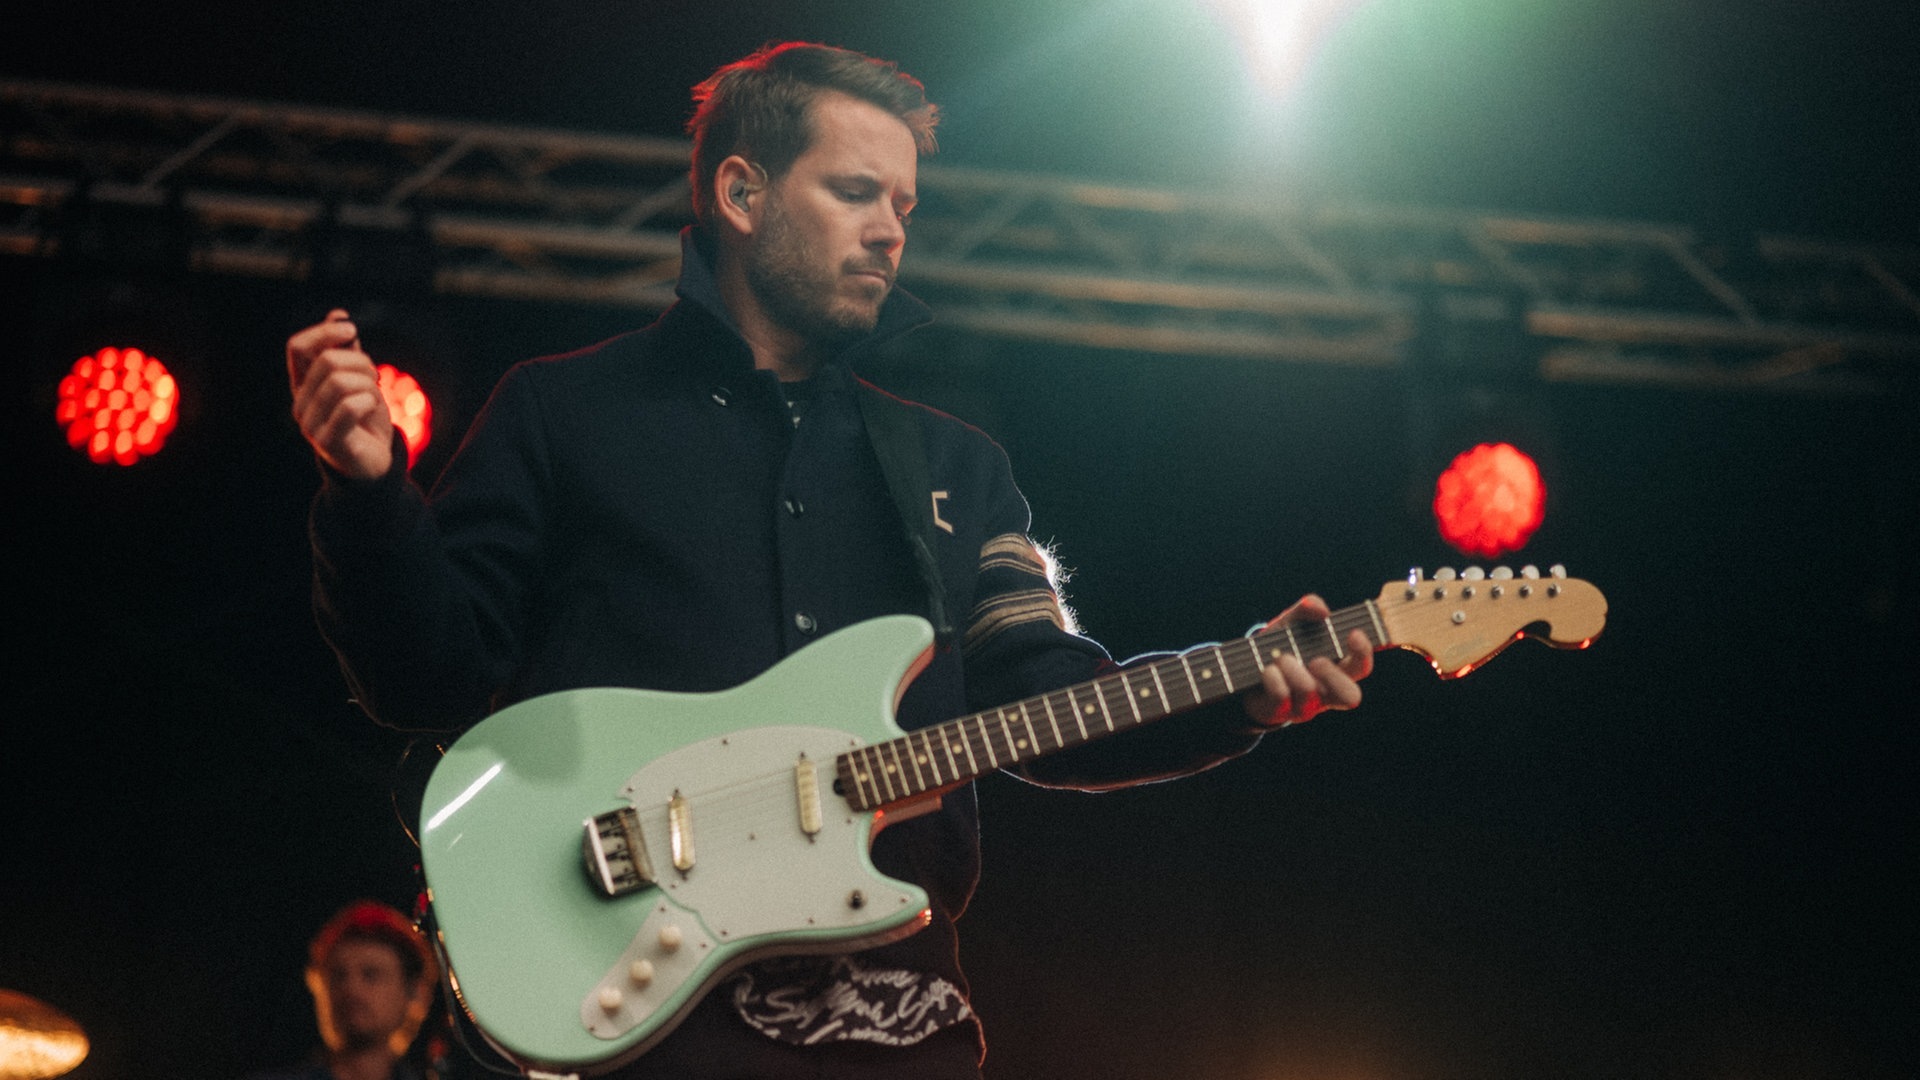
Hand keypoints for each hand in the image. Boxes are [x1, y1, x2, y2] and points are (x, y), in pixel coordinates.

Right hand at [287, 309, 393, 479]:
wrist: (373, 461)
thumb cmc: (364, 418)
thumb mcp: (358, 378)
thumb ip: (347, 350)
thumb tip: (338, 314)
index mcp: (302, 384)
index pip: (297, 347)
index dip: (324, 332)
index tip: (351, 330)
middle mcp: (300, 403)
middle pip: (327, 361)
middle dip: (361, 363)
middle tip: (374, 378)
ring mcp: (310, 425)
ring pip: (341, 382)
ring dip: (368, 385)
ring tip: (373, 396)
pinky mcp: (328, 443)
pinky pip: (350, 407)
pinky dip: (369, 402)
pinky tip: (371, 410)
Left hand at [1242, 594, 1372, 727]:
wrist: (1246, 672)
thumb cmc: (1280, 646)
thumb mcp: (1292, 622)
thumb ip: (1307, 608)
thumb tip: (1322, 610)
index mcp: (1336, 670)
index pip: (1362, 667)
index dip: (1363, 652)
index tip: (1353, 634)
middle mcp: (1325, 692)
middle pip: (1350, 696)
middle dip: (1333, 675)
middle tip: (1316, 660)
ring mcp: (1303, 706)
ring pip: (1309, 692)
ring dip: (1293, 668)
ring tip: (1281, 657)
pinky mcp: (1279, 712)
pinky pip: (1281, 696)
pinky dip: (1273, 677)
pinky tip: (1267, 669)